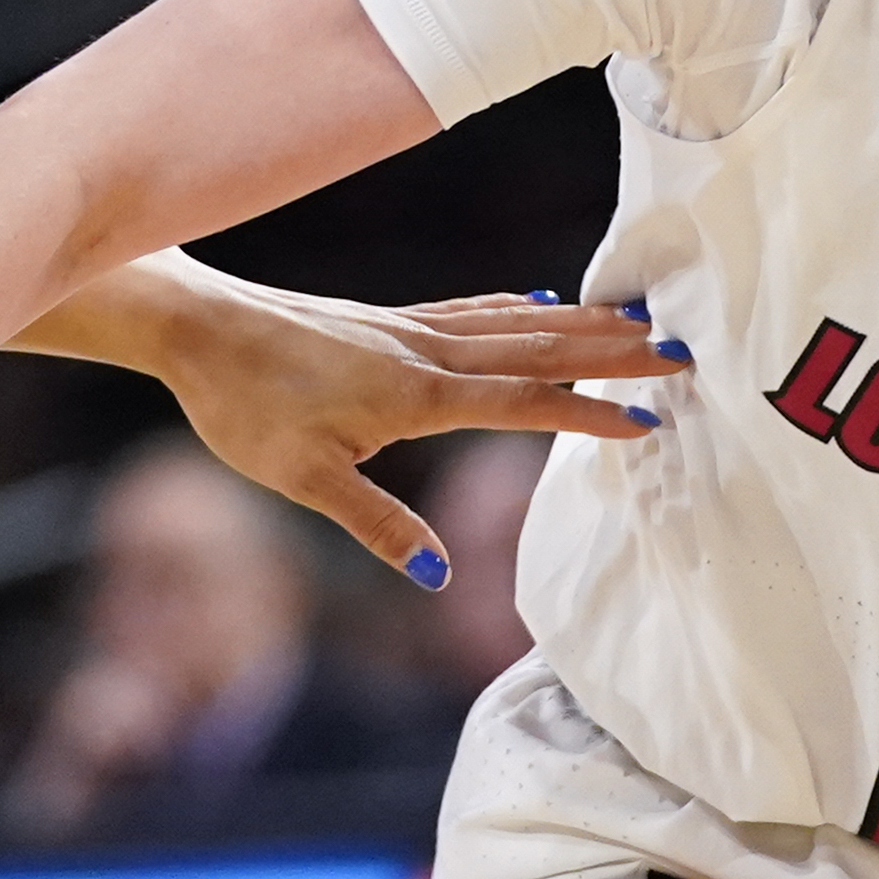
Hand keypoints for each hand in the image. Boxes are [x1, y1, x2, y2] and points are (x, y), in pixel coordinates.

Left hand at [158, 285, 686, 586]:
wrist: (195, 327)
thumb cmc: (243, 403)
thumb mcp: (303, 479)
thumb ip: (374, 523)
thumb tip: (435, 575)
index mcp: (416, 394)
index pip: (522, 402)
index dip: (586, 411)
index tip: (648, 419)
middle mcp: (425, 353)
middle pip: (538, 350)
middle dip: (612, 352)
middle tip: (683, 351)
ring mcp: (410, 330)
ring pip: (516, 323)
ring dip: (580, 324)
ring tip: (639, 322)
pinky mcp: (390, 321)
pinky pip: (476, 311)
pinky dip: (522, 309)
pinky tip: (541, 303)